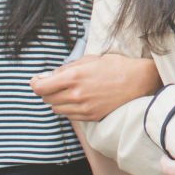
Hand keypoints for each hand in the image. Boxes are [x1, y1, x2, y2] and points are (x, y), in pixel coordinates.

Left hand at [30, 54, 161, 120]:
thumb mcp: (91, 59)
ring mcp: (83, 107)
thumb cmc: (116, 66)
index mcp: (74, 76)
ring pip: (56, 108)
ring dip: (57, 100)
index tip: (36, 80)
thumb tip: (50, 75)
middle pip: (46, 98)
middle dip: (46, 90)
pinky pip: (69, 115)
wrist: (139, 81)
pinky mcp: (90, 116)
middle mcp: (76, 94)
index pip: (41, 87)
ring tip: (68, 91)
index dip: (35, 83)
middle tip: (53, 83)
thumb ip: (68, 67)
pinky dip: (68, 107)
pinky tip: (77, 98)